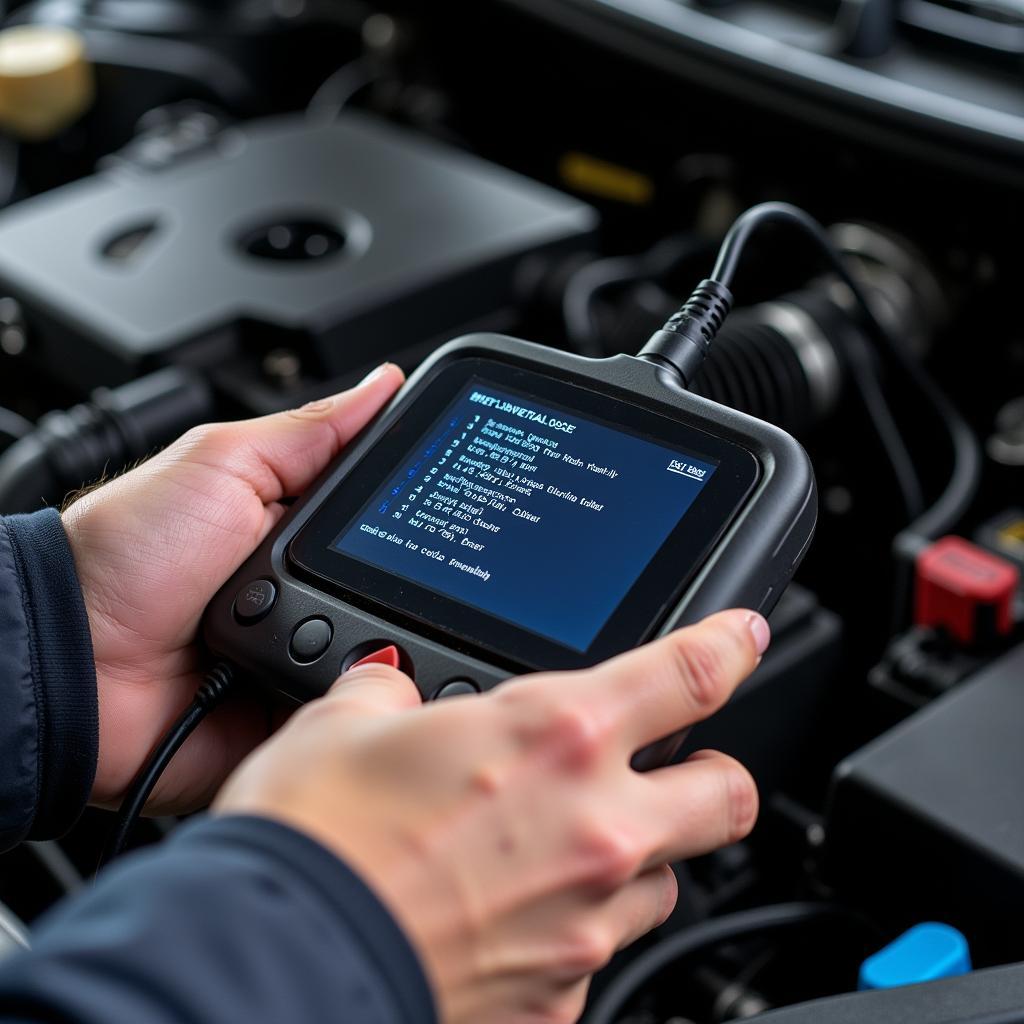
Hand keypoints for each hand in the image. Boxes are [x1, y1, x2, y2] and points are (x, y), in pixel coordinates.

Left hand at [62, 363, 404, 811]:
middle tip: (385, 571)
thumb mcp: (222, 463)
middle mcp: (309, 588)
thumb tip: (384, 384)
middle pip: (398, 581)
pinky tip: (345, 675)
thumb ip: (312, 432)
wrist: (69, 661)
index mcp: (298, 526)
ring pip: (384, 647)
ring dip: (375, 637)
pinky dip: (355, 694)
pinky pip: (351, 705)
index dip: (422, 506)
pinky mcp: (296, 708)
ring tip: (341, 624)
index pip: (387, 512)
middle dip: (409, 580)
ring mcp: (306, 649)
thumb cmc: (124, 553)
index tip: (460, 497)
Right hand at [215, 608, 767, 1023]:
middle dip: (712, 775)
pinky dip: (574, 931)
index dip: (731, 646)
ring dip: (637, 858)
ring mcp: (586, 922)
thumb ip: (386, 695)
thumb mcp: (343, 727)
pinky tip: (511, 920)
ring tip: (566, 850)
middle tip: (670, 768)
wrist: (277, 959)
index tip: (744, 637)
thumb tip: (386, 688)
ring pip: (667, 883)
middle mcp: (594, 827)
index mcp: (557, 735)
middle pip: (725, 794)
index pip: (689, 674)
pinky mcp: (560, 999)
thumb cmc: (313, 841)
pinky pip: (598, 956)